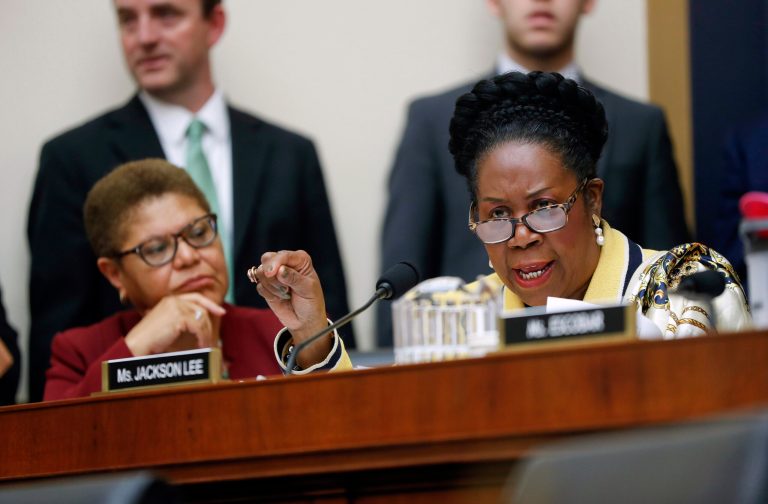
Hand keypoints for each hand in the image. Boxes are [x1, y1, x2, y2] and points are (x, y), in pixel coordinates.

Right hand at [124, 293, 225, 355]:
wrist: (138, 344)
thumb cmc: (151, 339)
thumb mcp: (168, 324)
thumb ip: (183, 320)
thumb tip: (202, 322)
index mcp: (170, 300)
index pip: (196, 297)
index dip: (210, 304)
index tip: (221, 312)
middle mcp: (174, 300)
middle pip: (201, 308)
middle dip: (209, 323)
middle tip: (213, 338)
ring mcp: (177, 307)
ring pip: (201, 318)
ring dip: (205, 334)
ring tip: (204, 346)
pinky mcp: (179, 316)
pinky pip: (198, 326)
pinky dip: (202, 337)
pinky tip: (201, 346)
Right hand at [249, 250, 329, 366]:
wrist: (305, 320)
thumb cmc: (311, 302)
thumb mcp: (308, 289)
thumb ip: (294, 278)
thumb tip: (280, 270)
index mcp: (300, 259)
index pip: (282, 255)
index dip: (276, 262)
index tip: (272, 273)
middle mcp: (286, 263)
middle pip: (267, 259)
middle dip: (271, 275)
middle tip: (285, 288)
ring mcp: (274, 274)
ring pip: (261, 273)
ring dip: (272, 287)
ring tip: (286, 293)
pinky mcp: (266, 286)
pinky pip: (260, 286)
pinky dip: (269, 294)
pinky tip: (280, 298)